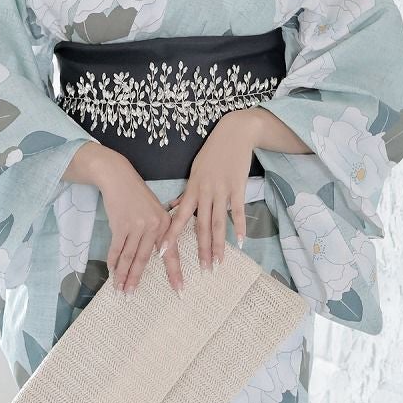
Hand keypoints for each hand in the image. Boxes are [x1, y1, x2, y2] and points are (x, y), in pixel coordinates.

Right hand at [98, 155, 183, 295]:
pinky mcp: (121, 224)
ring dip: (123, 275)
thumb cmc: (136, 195)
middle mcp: (154, 225)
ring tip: (119, 289)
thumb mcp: (153, 210)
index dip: (174, 273)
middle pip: (144, 259)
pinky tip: (111, 271)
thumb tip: (155, 256)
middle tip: (132, 296)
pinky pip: (117, 249)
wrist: (118, 177)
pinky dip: (113, 261)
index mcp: (165, 223)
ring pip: (129, 257)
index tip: (179, 290)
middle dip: (136, 280)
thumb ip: (156, 232)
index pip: (170, 253)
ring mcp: (137, 225)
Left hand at [158, 109, 261, 278]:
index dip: (170, 235)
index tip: (161, 253)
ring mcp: (222, 190)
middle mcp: (205, 192)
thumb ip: (187, 192)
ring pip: (219, 222)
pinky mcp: (238, 187)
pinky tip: (241, 242)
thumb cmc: (212, 153)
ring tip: (219, 263)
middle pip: (201, 226)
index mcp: (192, 188)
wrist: (234, 133)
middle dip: (201, 249)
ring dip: (219, 244)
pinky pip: (238, 211)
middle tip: (201, 269)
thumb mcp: (195, 171)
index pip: (179, 217)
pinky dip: (241, 227)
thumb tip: (174, 206)